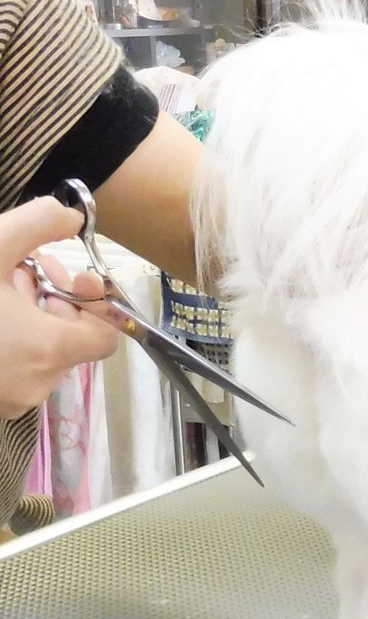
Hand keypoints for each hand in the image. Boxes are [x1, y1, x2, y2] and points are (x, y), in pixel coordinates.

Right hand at [1, 197, 120, 418]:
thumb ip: (39, 223)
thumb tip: (71, 218)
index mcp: (47, 352)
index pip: (106, 339)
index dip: (96, 305)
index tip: (74, 276)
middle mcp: (34, 384)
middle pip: (71, 340)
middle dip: (54, 298)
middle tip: (26, 267)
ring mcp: (6, 399)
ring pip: (39, 352)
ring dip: (27, 314)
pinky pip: (13, 367)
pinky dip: (8, 338)